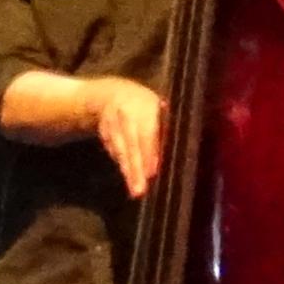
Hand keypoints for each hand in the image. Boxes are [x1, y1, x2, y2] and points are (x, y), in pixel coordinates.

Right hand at [89, 75, 164, 198]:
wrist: (111, 93)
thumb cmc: (145, 105)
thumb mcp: (159, 108)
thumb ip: (166, 126)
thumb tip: (179, 149)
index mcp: (144, 107)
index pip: (146, 133)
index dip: (148, 153)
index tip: (152, 172)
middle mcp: (125, 116)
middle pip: (130, 145)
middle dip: (135, 168)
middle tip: (139, 190)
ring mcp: (111, 125)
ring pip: (120, 151)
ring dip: (127, 171)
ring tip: (135, 190)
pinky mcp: (104, 135)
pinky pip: (113, 152)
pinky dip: (121, 164)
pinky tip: (129, 176)